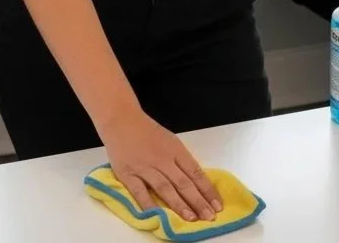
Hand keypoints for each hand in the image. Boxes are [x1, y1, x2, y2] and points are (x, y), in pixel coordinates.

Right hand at [99, 108, 222, 222]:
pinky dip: (149, 205)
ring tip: (191, 218)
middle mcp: (162, 159)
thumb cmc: (148, 131)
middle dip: (198, 201)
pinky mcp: (128, 174)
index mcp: (175, 150)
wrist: (121, 120)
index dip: (207, 190)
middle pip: (183, 182)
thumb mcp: (170, 141)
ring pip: (165, 188)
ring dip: (179, 204)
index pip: (195, 172)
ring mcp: (144, 167)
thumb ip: (181, 160)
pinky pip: (140, 192)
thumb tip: (196, 183)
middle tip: (209, 217)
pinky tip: (158, 216)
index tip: (218, 205)